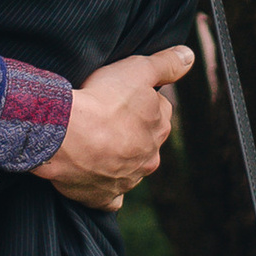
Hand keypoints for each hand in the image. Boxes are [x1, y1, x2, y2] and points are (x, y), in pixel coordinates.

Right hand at [38, 46, 193, 211]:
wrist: (66, 135)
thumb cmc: (102, 100)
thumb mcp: (138, 69)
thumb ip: (167, 64)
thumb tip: (189, 56)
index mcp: (159, 129)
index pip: (159, 111)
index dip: (141, 100)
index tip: (122, 95)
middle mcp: (148, 158)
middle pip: (144, 141)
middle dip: (131, 131)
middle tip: (106, 117)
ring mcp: (126, 180)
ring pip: (128, 168)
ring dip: (116, 158)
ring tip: (93, 143)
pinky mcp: (103, 197)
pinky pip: (109, 198)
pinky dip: (104, 191)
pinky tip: (94, 180)